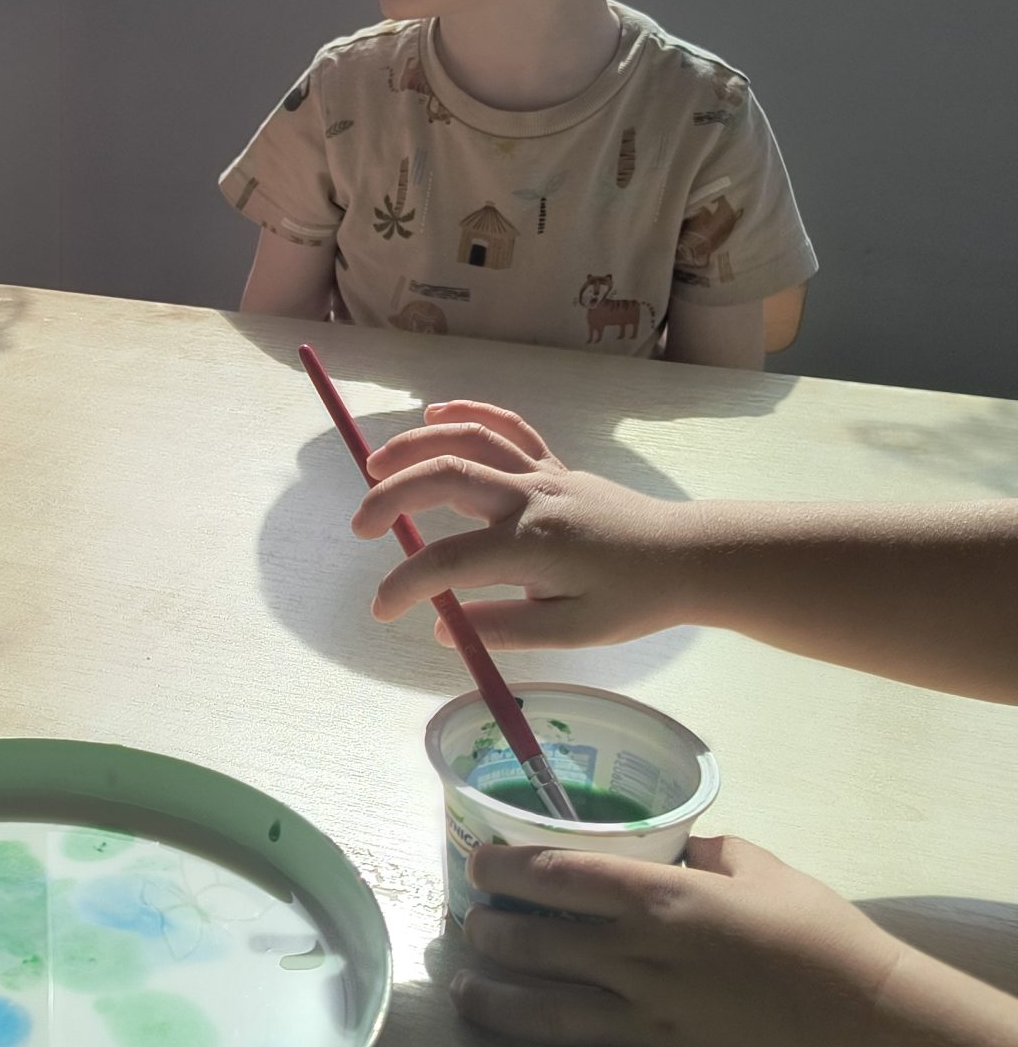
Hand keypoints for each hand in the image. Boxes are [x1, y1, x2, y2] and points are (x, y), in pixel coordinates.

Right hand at [354, 400, 695, 648]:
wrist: (686, 557)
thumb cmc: (632, 600)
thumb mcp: (572, 632)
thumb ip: (505, 628)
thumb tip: (442, 627)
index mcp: (532, 546)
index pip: (449, 562)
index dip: (405, 585)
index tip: (381, 609)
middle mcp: (531, 498)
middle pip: (446, 478)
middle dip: (392, 497)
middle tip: (360, 526)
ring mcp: (542, 474)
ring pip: (470, 440)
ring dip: (416, 446)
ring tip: (375, 467)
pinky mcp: (553, 465)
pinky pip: (507, 427)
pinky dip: (469, 413)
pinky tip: (435, 414)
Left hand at [451, 835, 905, 1046]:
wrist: (874, 1029)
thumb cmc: (822, 939)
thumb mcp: (766, 870)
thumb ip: (714, 853)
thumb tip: (683, 845)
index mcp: (661, 903)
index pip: (560, 876)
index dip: (507, 870)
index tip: (479, 870)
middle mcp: (640, 965)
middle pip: (541, 946)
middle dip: (494, 935)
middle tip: (471, 931)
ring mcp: (649, 1033)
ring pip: (548, 1017)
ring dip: (496, 1004)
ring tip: (466, 993)